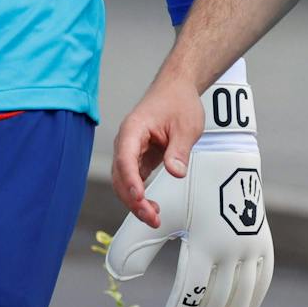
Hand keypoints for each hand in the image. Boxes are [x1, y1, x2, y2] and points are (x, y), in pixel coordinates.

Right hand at [108, 73, 272, 306]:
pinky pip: (133, 180)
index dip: (131, 181)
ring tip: (155, 217)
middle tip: (154, 217)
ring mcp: (129, 150)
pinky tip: (152, 208)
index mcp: (133, 129)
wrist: (176, 88)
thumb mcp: (186, 126)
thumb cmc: (179, 102)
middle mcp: (126, 142)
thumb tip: (176, 173)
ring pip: (124, 182)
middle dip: (133, 200)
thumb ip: (179, 150)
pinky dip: (140, 196)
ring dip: (135, 202)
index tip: (140, 199)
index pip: (125, 158)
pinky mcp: (137, 157)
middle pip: (121, 176)